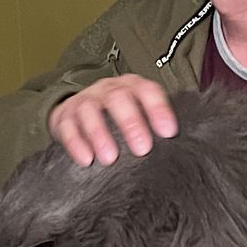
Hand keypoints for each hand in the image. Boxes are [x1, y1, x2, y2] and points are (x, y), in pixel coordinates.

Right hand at [48, 75, 177, 166]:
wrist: (78, 113)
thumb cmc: (119, 120)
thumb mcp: (139, 117)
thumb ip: (156, 128)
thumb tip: (183, 152)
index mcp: (132, 87)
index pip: (147, 91)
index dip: (158, 109)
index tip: (168, 132)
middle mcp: (108, 89)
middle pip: (118, 98)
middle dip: (131, 123)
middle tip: (142, 149)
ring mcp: (85, 100)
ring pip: (90, 110)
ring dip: (100, 134)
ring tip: (110, 159)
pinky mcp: (64, 115)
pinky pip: (67, 126)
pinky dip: (76, 143)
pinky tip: (86, 160)